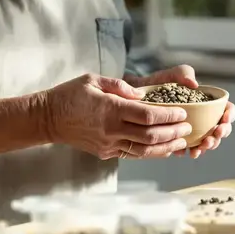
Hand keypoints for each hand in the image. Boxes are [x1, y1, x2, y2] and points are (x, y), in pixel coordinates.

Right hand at [40, 74, 192, 159]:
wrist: (47, 119)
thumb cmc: (69, 95)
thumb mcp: (93, 79)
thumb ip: (119, 86)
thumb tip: (141, 95)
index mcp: (110, 109)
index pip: (148, 115)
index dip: (169, 115)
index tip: (182, 113)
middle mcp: (111, 130)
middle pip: (151, 136)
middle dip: (173, 132)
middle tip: (187, 127)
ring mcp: (108, 144)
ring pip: (144, 151)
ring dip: (166, 147)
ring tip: (181, 142)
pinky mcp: (105, 153)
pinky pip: (132, 154)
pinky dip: (151, 152)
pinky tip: (162, 149)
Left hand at [126, 66, 234, 158]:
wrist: (138, 95)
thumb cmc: (159, 82)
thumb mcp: (172, 74)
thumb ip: (184, 73)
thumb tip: (194, 84)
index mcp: (208, 102)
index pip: (226, 109)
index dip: (229, 116)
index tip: (223, 119)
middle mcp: (204, 116)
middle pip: (221, 129)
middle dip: (219, 135)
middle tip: (212, 137)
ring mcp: (193, 129)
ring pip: (207, 141)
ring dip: (207, 146)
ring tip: (199, 148)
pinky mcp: (181, 138)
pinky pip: (189, 148)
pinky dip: (189, 151)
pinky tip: (184, 152)